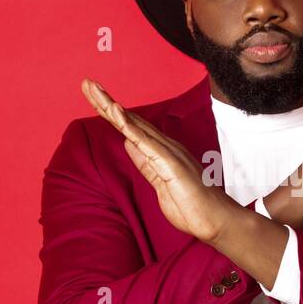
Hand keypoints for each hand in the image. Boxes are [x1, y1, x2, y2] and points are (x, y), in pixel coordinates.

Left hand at [81, 78, 236, 244]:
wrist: (216, 221)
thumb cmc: (192, 205)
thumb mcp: (159, 184)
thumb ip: (145, 164)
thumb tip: (129, 144)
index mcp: (160, 151)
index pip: (131, 127)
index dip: (111, 112)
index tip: (93, 96)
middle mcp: (164, 146)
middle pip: (129, 119)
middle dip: (106, 101)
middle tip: (86, 83)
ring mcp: (167, 153)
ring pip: (134, 125)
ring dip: (112, 107)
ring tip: (93, 89)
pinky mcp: (169, 163)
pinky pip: (145, 142)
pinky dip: (129, 126)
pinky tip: (116, 112)